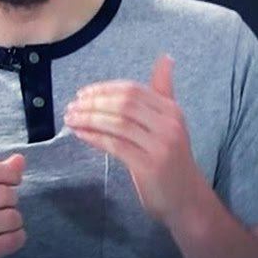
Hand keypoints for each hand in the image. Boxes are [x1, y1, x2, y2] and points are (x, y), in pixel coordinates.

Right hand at [0, 154, 26, 257]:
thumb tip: (20, 159)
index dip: (9, 173)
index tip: (14, 181)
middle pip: (5, 193)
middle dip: (11, 200)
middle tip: (0, 209)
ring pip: (12, 216)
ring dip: (15, 221)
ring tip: (2, 226)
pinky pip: (15, 239)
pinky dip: (17, 237)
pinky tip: (6, 238)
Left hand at [65, 55, 206, 224]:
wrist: (186, 199)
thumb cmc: (172, 160)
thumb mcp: (171, 122)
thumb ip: (163, 92)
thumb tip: (166, 58)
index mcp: (172, 110)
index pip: (133, 90)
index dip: (104, 89)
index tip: (83, 93)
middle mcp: (169, 124)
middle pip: (124, 103)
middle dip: (93, 103)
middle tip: (71, 106)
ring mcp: (160, 144)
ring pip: (118, 123)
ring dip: (89, 119)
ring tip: (70, 119)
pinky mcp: (149, 165)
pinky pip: (115, 145)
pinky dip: (94, 137)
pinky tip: (80, 134)